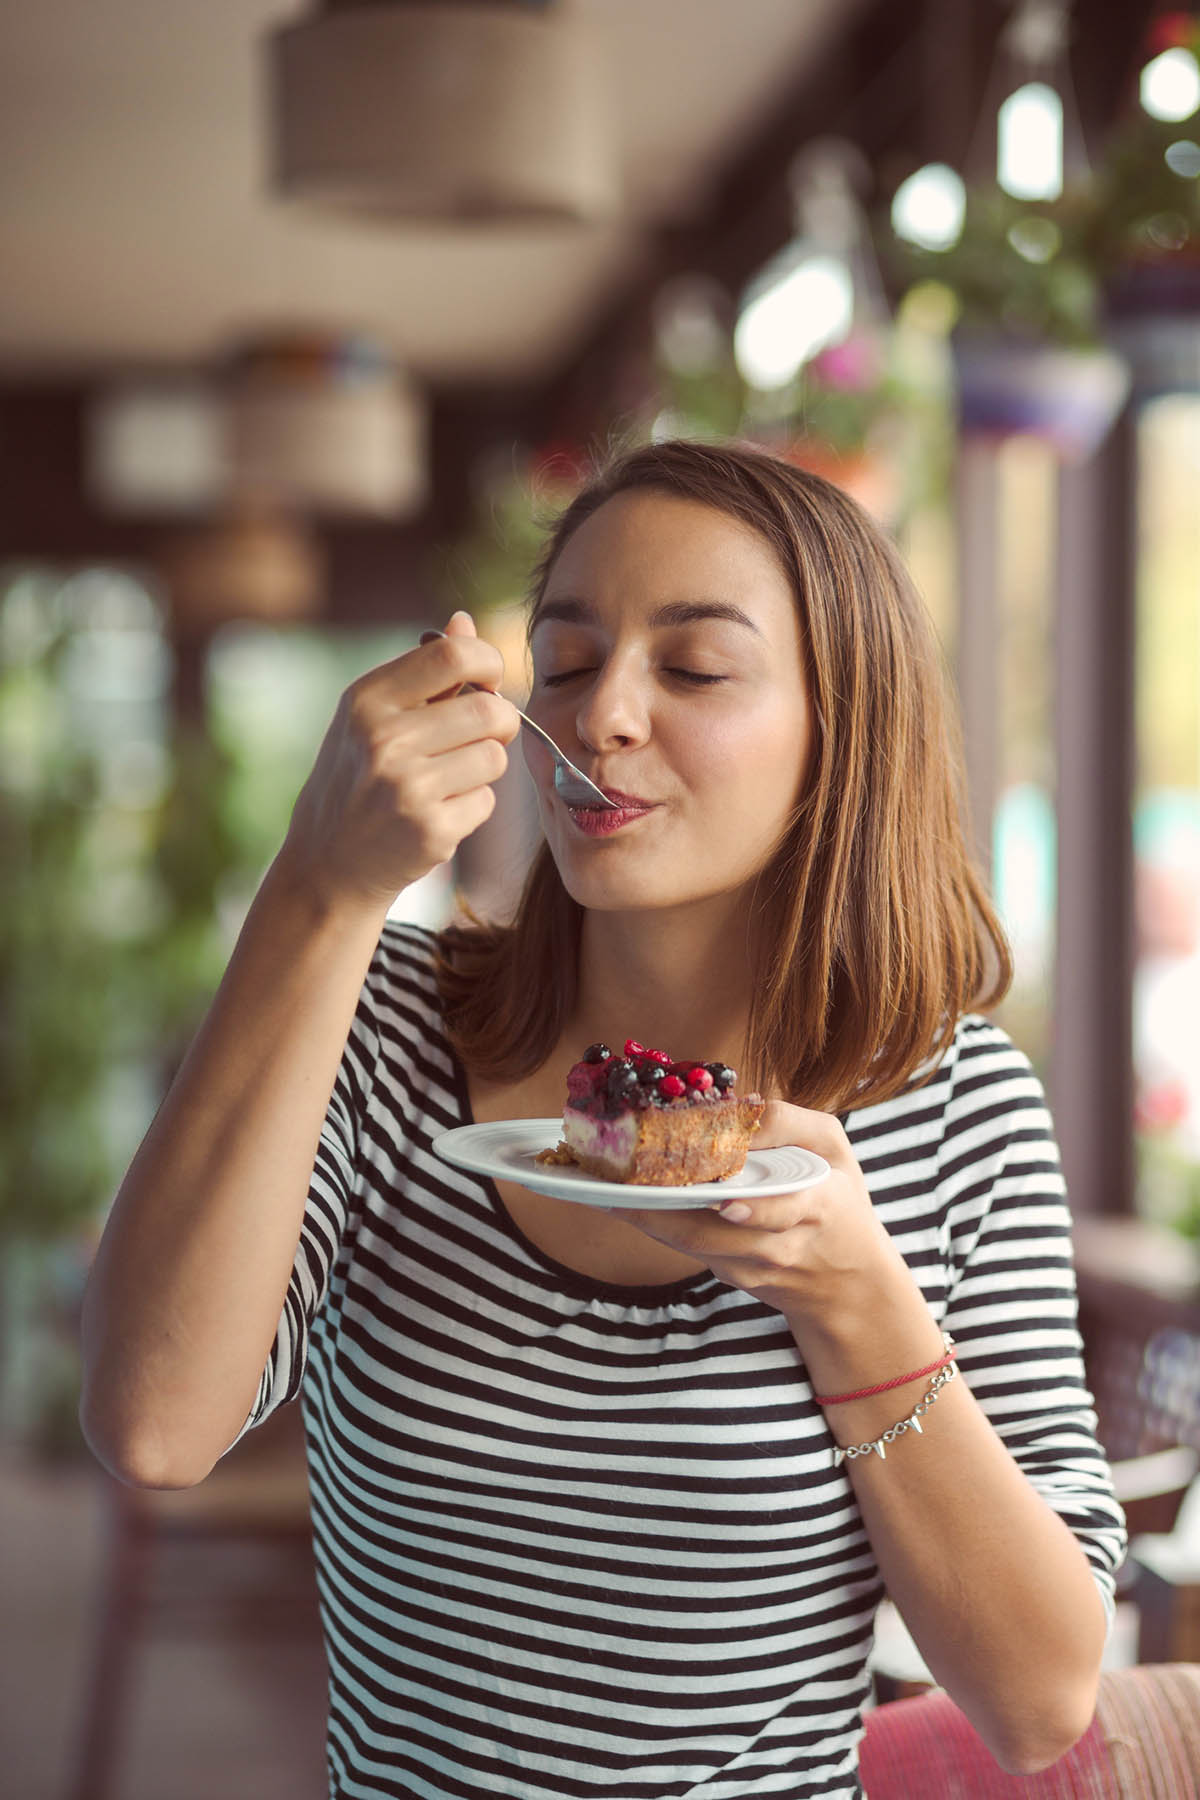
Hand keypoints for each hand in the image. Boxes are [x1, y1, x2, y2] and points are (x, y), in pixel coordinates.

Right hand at [281, 610, 521, 914]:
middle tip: (480, 735)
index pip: (453, 656)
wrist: (327, 863)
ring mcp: (407, 788)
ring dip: (483, 768)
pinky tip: (439, 812)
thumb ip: (423, 673)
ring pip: (495, 757)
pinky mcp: (431, 831)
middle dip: (499, 722)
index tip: (490, 678)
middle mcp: (384, 740)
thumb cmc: (356, 778)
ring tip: (447, 779)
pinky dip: (473, 807)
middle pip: (490, 709)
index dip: (489, 661)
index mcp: (367, 700)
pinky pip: (487, 802)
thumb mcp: (371, 716)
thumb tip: (464, 621)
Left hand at [609, 1100, 906, 1330]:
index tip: (723, 1201)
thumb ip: (788, 1122)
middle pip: (717, 1236)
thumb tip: (736, 1105)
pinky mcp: (736, 1279)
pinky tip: (629, 1205)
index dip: (754, 1211)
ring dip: (651, 1221)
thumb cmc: (840, 1200)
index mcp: (815, 1206)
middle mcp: (782, 1246)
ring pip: (695, 1246)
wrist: (849, 1283)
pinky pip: (692, 1251)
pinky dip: (660, 1228)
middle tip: (624, 1188)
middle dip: (666, 1213)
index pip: (782, 1212)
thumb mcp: (833, 1148)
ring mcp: (755, 1270)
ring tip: (612, 1194)